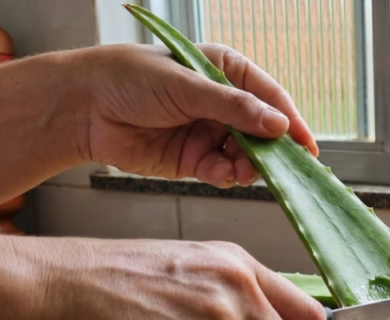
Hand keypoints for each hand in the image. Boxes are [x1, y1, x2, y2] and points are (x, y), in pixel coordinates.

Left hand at [76, 43, 317, 188]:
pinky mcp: (192, 160)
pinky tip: (218, 175)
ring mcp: (208, 133)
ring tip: (241, 171)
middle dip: (269, 151)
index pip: (270, 98)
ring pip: (245, 157)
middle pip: (262, 132)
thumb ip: (235, 108)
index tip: (307, 147)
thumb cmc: (129, 79)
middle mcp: (221, 103)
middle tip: (274, 167)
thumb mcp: (189, 87)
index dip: (291, 122)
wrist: (82, 107)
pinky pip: (221, 172)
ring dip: (247, 167)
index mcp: (226, 72)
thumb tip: (279, 125)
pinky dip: (224, 177)